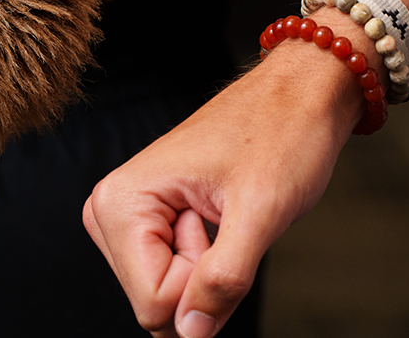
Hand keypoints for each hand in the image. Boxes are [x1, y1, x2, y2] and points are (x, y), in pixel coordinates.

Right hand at [83, 9, 373, 336]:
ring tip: (221, 214)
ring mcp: (126, 213)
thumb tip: (190, 333)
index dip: (204, 285)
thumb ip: (223, 280)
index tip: (223, 230)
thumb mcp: (261, 213)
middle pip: (152, 300)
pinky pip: (171, 274)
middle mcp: (110, 207)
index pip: (153, 302)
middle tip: (225, 222)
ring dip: (204, 269)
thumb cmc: (281, 134)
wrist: (298, 94)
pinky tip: (215, 217)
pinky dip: (203, 260)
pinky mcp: (145, 218)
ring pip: (163, 292)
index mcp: (121, 201)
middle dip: (200, 278)